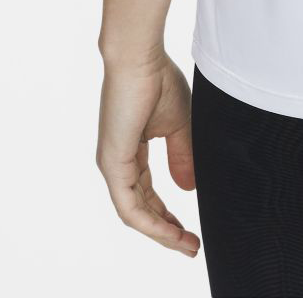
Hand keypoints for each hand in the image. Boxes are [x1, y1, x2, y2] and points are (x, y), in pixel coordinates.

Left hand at [96, 51, 199, 256]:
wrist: (140, 56)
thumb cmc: (157, 79)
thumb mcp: (178, 124)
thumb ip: (181, 156)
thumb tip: (187, 188)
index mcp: (129, 150)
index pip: (147, 192)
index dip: (168, 213)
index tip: (190, 229)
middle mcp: (117, 161)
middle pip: (141, 207)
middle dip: (167, 229)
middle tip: (191, 245)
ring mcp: (111, 165)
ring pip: (134, 213)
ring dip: (161, 232)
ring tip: (186, 245)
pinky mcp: (112, 164)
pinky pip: (130, 206)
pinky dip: (151, 222)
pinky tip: (170, 232)